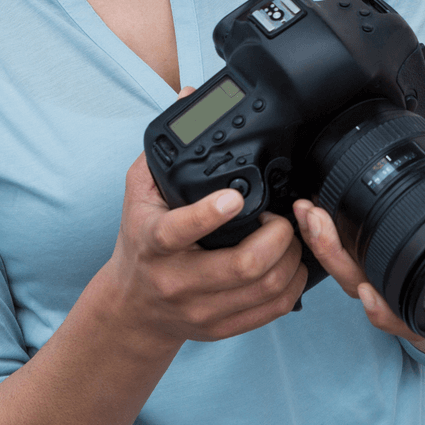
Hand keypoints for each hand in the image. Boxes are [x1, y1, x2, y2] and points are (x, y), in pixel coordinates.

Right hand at [105, 87, 307, 348]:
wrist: (131, 308)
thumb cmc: (140, 240)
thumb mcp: (138, 193)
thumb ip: (161, 150)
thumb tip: (187, 97)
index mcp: (153, 243)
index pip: (179, 232)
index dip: (210, 215)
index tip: (235, 197)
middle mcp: (177, 280)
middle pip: (243, 266)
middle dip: (278, 236)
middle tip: (282, 216)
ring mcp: (201, 309)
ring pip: (265, 289)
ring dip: (292, 258)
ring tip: (291, 236)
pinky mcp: (221, 328)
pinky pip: (271, 310)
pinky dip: (293, 284)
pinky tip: (292, 263)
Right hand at [292, 125, 424, 341]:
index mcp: (376, 242)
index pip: (338, 228)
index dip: (315, 218)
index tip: (306, 201)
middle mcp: (376, 269)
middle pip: (337, 255)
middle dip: (318, 233)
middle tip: (311, 213)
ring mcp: (391, 293)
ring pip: (353, 282)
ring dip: (337, 260)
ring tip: (329, 240)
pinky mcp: (414, 319)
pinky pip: (393, 318)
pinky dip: (379, 311)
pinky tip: (370, 297)